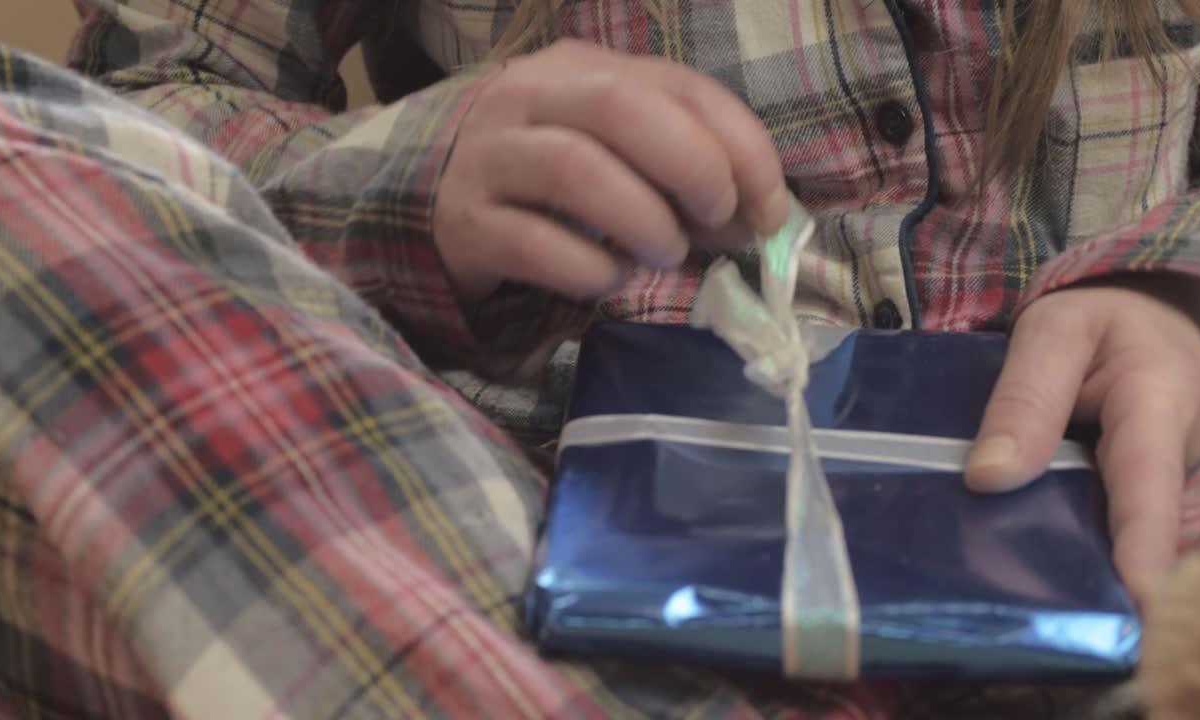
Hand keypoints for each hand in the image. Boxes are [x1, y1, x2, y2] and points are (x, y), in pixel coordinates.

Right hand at [434, 39, 788, 302]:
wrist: (429, 204)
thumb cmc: (545, 178)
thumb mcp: (614, 148)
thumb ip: (683, 164)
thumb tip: (760, 215)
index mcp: (581, 69)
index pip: (679, 85)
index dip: (741, 146)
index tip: (769, 209)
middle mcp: (527, 97)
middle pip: (621, 108)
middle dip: (691, 167)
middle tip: (714, 222)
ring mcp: (488, 157)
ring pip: (575, 168)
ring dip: (642, 220)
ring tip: (662, 255)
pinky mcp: (462, 224)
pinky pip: (532, 243)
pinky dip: (588, 269)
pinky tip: (606, 280)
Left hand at [964, 277, 1199, 604]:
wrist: (1154, 316)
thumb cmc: (1101, 323)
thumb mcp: (1054, 331)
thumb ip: (1025, 397)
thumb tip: (989, 477)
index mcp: (1159, 402)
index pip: (1150, 482)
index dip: (1143, 543)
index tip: (1139, 596)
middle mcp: (1185, 455)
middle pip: (1147, 528)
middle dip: (1109, 575)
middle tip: (1064, 617)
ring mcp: (1178, 484)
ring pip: (1131, 534)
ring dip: (1090, 566)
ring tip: (1035, 600)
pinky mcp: (1160, 499)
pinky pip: (1120, 530)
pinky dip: (1084, 550)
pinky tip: (1038, 571)